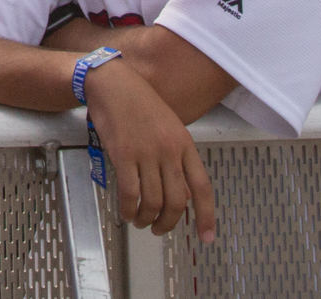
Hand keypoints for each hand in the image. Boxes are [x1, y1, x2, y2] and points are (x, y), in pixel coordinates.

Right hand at [83, 58, 217, 241]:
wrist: (113, 83)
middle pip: (177, 201)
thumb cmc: (139, 102)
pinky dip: (129, 209)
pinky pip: (130, 193)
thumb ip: (178, 158)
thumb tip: (184, 193)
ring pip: (153, 201)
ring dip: (146, 219)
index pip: (202, 187)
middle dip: (168, 223)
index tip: (206, 237)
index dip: (206, 216)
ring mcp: (146, 153)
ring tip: (140, 221)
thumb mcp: (170, 126)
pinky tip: (126, 212)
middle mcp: (169, 150)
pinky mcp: (123, 154)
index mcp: (184, 144)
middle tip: (160, 229)